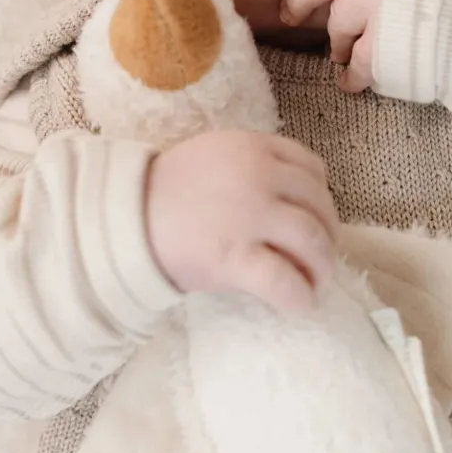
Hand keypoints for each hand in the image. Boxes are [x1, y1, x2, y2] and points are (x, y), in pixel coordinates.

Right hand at [145, 131, 337, 313]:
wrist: (123, 218)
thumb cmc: (167, 190)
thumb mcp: (215, 154)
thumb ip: (254, 164)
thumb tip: (293, 195)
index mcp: (254, 148)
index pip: (311, 167)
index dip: (321, 195)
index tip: (317, 214)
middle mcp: (259, 177)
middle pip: (318, 205)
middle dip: (328, 233)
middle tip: (321, 254)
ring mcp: (248, 217)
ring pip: (310, 240)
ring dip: (322, 265)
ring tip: (317, 281)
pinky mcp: (234, 258)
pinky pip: (283, 280)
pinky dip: (300, 295)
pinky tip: (302, 304)